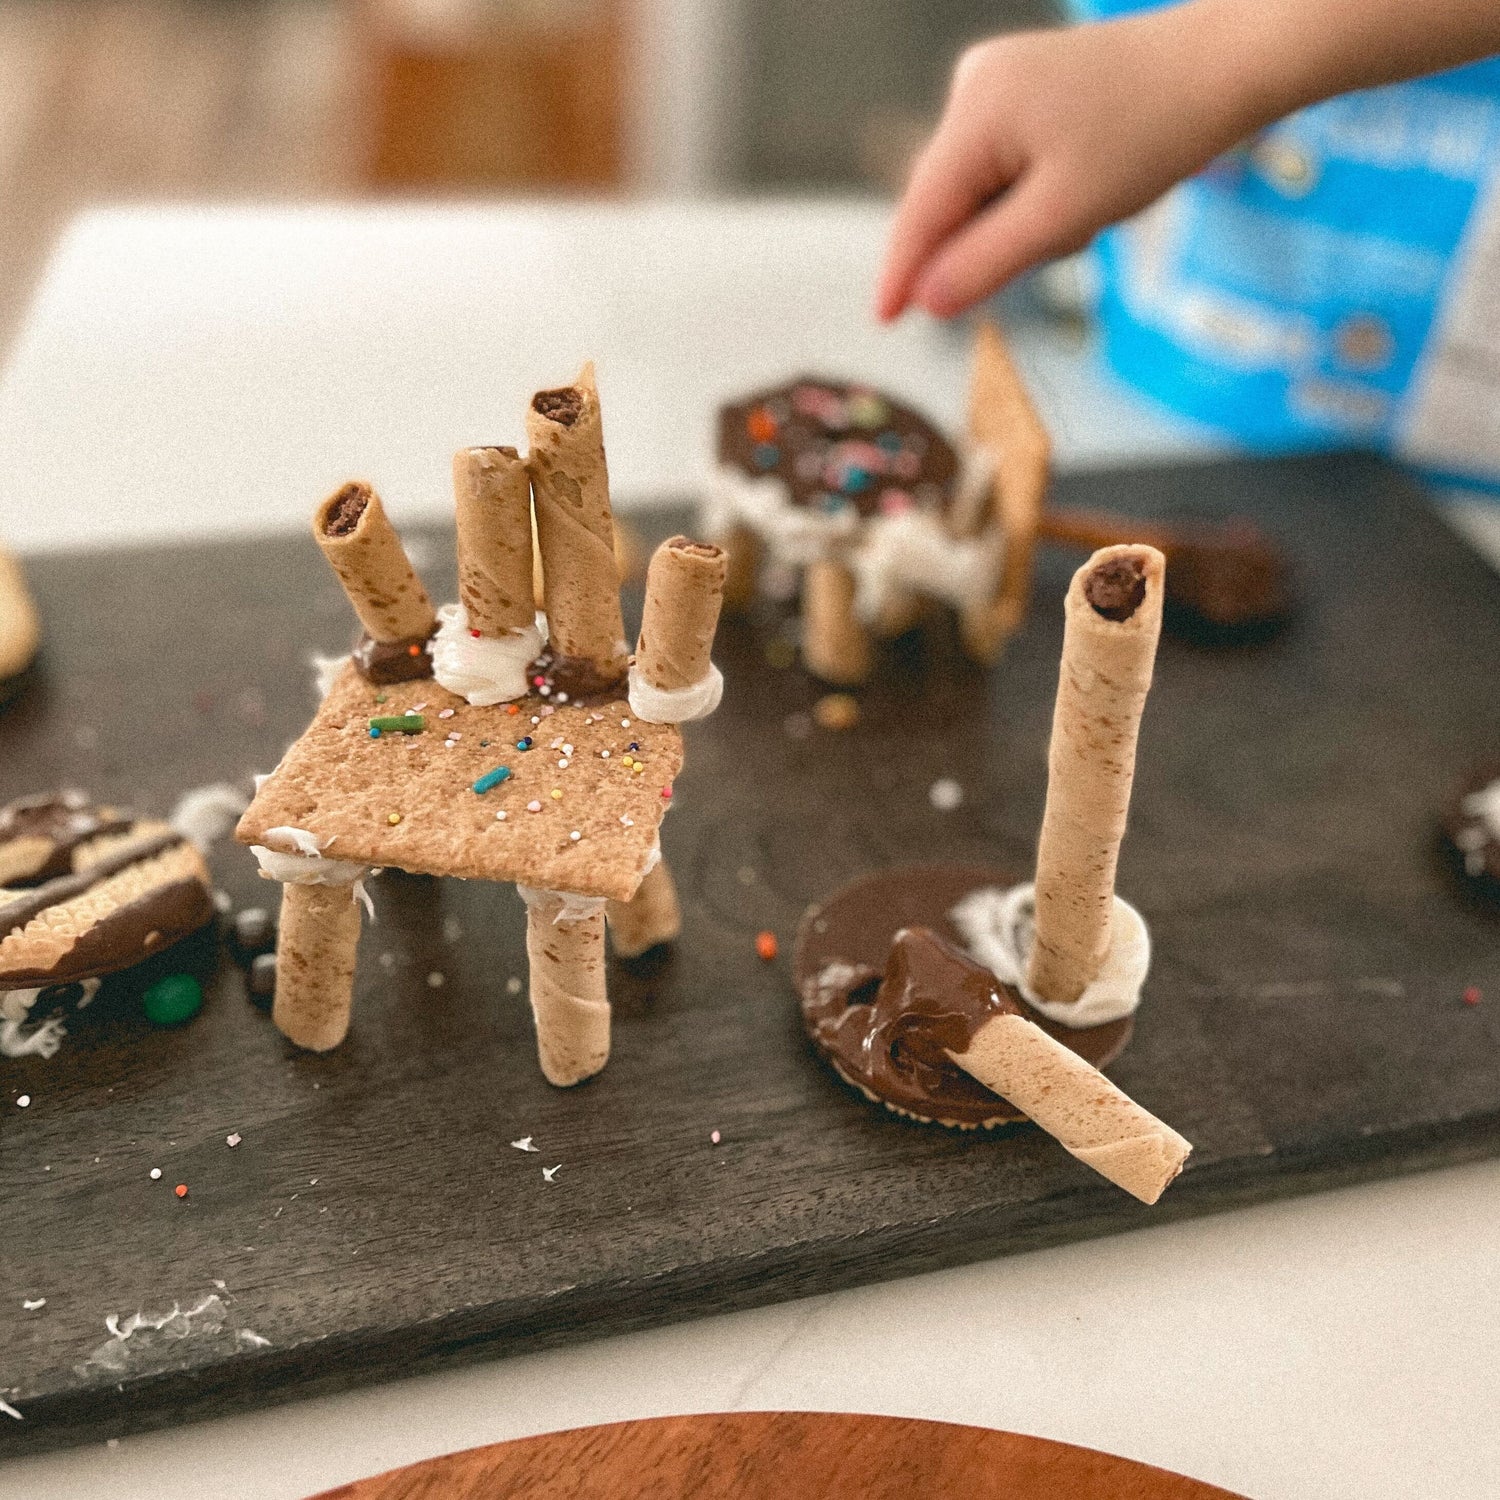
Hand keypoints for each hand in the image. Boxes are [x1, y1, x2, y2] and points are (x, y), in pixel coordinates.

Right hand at [876, 11, 1255, 321]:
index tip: (883, 320)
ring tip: (1091, 209)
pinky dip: (1031, 195)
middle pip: (949, 198)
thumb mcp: (1064, 217)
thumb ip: (985, 262)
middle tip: (1068, 237)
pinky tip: (1082, 188)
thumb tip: (925, 301)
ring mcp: (996, 80)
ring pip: (979, 187)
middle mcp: (974, 86)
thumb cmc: (1149, 137)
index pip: (921, 210)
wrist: (1220, 66)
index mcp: (977, 111)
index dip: (902, 271)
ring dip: (1019, 221)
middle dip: (988, 241)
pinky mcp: (1020, 86)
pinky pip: (1002, 165)